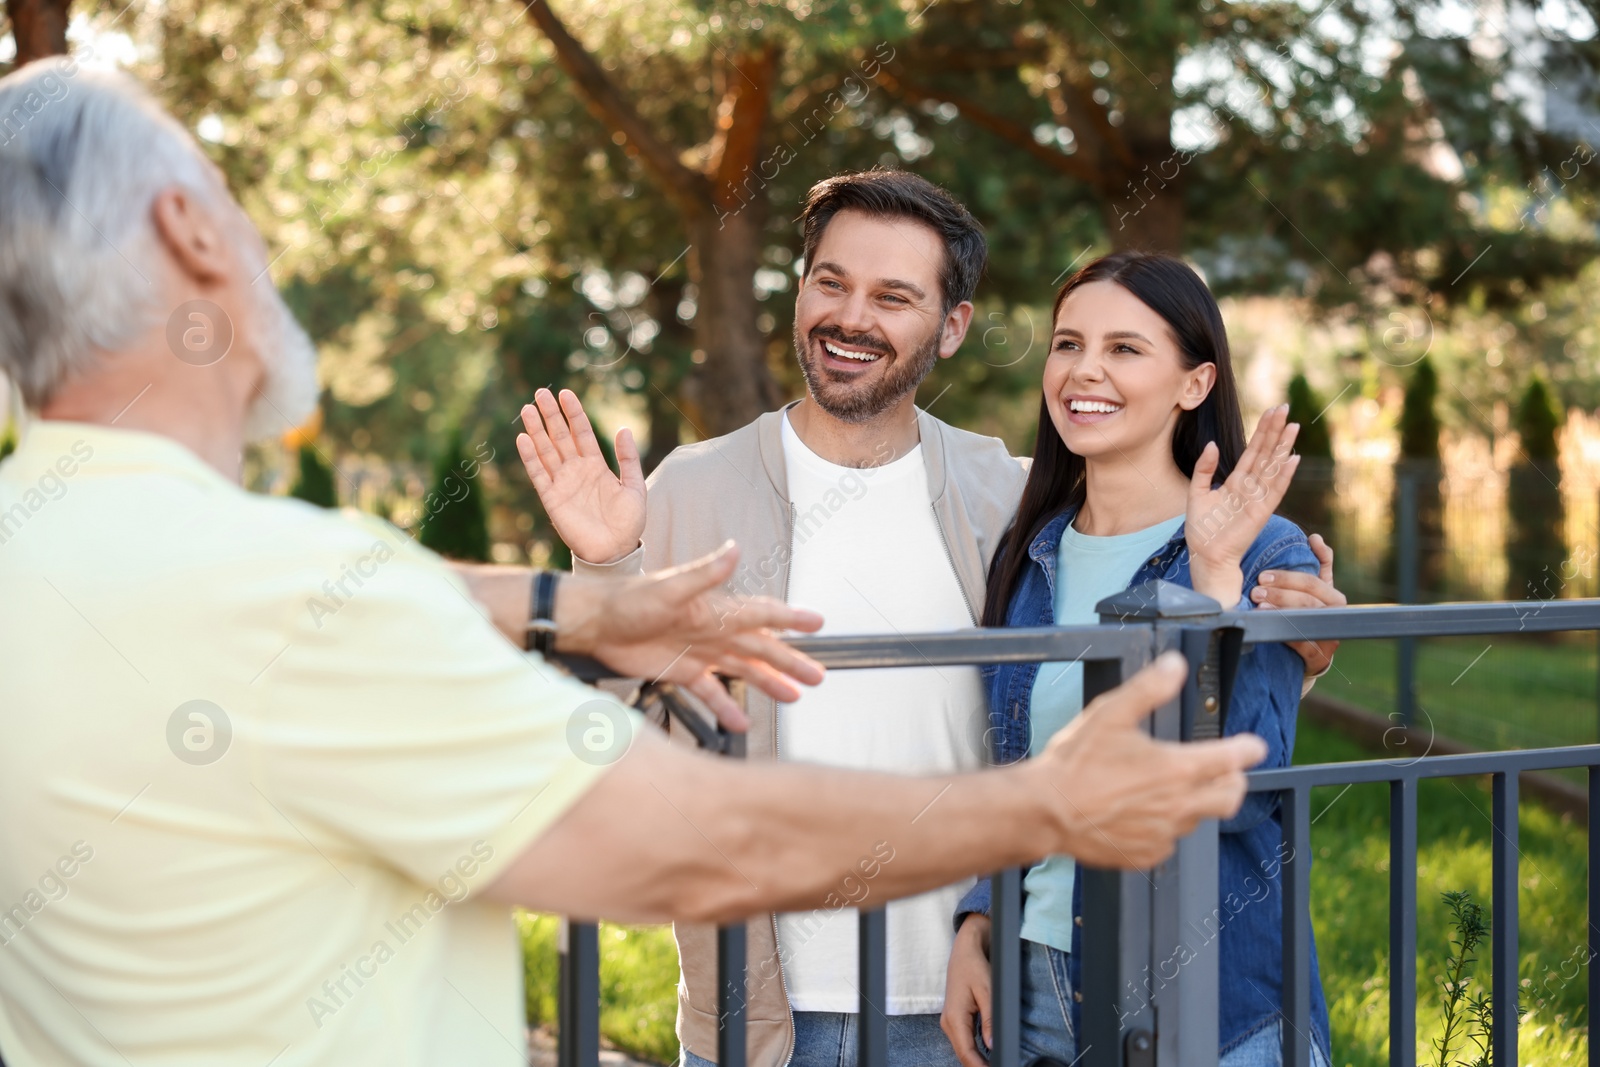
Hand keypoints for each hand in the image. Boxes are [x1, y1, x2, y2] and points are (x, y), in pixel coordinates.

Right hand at [518, 388, 645, 564]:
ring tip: (527, 409)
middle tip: (540, 393)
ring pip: (546, 451)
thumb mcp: (635, 486)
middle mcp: (576, 471)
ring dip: (536, 431)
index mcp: (596, 465)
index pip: (582, 433)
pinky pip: (538, 475)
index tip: (566, 393)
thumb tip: (624, 428)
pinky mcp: (552, 499)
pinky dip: (530, 457)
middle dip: (551, 415)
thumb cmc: (629, 522)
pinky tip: (523, 439)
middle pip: (560, 437)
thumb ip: (628, 459)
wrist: (615, 551)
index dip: (574, 413)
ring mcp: (563, 483)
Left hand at [555, 543, 824, 728]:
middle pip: (759, 648)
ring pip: (742, 670)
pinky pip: (710, 692)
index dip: (790, 618)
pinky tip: (741, 723)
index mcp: (715, 609)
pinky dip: (725, 708)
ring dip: (768, 684)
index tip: (818, 623)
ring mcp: (699, 652)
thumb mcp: (669, 588)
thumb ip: (705, 574)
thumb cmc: (628, 601)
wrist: (594, 624)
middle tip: (818, 676)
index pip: (761, 614)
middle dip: (789, 662)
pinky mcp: (681, 671)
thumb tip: (734, 549)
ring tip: (794, 698)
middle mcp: (713, 630)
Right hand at [941, 915, 992, 1066]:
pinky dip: (974, 1050)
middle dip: (979, 1066)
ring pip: (963, 1049)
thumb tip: (992, 1045)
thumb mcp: (988, 991)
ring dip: (977, 1060)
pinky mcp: (955, 1019)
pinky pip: (964, 1041)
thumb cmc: (975, 966)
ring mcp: (950, 1021)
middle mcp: (949, 1022)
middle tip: (999, 1066)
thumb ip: (990, 1019)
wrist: (965, 951)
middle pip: (963, 1055)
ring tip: (995, 1063)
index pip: (966, 1053)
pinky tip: (987, 1055)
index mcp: (954, 1017)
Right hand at [1032, 652, 1266, 867]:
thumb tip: (1175, 666)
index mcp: (1176, 769)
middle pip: (1229, 797)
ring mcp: (1163, 835)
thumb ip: (1148, 688)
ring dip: (1195, 802)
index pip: (1231, 759)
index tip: (1254, 747)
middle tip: (1226, 772)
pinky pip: (1168, 841)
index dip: (1247, 749)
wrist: (1045, 812)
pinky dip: (1165, 827)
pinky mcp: (1146, 855)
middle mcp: (1178, 806)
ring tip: (1174, 789)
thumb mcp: (1110, 713)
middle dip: (1234, 781)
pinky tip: (1144, 814)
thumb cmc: (1074, 764)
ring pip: (1197, 818)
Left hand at [1186, 404, 1301, 607]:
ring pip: (1273, 466)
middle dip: (1275, 431)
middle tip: (1284, 408)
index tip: (1271, 411)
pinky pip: (1275, 490)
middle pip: (1266, 453)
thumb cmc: (1202, 529)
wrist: (1206, 555)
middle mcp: (1251, 487)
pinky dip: (1283, 475)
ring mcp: (1258, 498)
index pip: (1253, 450)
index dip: (1262, 430)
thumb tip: (1212, 445)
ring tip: (1293, 425)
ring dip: (1283, 446)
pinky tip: (1293, 459)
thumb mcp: (1197, 492)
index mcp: (1237, 481)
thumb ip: (1204, 469)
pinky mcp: (1261, 512)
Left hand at [1254, 532, 1342, 675]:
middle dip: (1280, 594)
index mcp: (1333, 597)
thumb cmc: (1306, 614)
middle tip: (1256, 590)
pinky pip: (1303, 644)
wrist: (1307, 653)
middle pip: (1309, 601)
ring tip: (1258, 605)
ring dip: (1280, 611)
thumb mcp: (1312, 589)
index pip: (1313, 582)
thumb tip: (1315, 538)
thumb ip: (1318, 563)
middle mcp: (1336, 617)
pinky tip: (1267, 627)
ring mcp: (1330, 638)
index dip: (1288, 578)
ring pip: (1306, 620)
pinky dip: (1284, 634)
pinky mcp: (1319, 658)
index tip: (1263, 575)